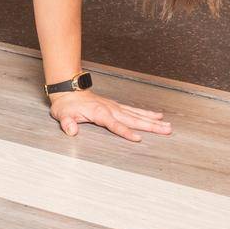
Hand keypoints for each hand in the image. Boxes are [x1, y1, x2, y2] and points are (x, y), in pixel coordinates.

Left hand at [49, 89, 171, 142]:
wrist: (68, 89)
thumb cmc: (66, 104)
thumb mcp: (61, 114)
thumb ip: (67, 123)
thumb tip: (71, 130)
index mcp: (99, 113)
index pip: (115, 125)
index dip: (126, 132)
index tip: (138, 139)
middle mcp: (111, 109)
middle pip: (133, 119)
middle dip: (150, 126)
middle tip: (167, 130)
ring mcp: (115, 107)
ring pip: (137, 115)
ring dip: (152, 120)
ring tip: (167, 126)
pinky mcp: (116, 107)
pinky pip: (134, 111)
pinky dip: (146, 114)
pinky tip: (157, 117)